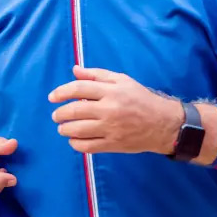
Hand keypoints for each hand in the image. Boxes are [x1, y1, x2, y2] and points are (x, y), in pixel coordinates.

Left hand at [49, 65, 182, 154]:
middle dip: (59, 114)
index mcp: (111, 91)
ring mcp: (111, 128)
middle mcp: (109, 109)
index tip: (52, 97)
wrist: (164, 124)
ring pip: (77, 130)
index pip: (78, 89)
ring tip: (63, 128)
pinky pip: (86, 146)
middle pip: (74, 111)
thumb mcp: (122, 81)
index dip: (61, 92)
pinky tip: (74, 139)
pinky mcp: (113, 144)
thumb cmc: (140, 99)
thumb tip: (74, 70)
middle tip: (56, 116)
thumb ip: (96, 75)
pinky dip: (75, 144)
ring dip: (64, 129)